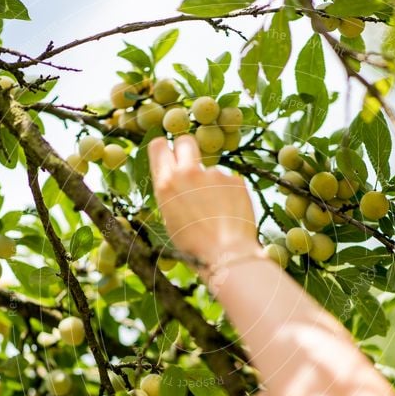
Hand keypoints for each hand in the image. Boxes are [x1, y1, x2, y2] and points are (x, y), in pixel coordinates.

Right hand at [149, 135, 258, 267]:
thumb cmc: (193, 245)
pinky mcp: (235, 180)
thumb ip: (171, 192)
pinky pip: (229, 181)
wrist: (226, 255)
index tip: (168, 155)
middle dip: (186, 149)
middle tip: (190, 168)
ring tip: (215, 210)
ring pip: (210, 168)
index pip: (159, 146)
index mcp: (167, 183)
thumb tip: (175, 180)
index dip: (164, 149)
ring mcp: (215, 174)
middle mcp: (189, 173)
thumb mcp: (169, 218)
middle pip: (186, 141)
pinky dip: (228, 193)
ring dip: (211, 183)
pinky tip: (229, 213)